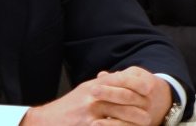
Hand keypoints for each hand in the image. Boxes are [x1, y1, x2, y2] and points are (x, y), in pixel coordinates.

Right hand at [22, 67, 169, 125]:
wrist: (44, 121)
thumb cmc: (67, 107)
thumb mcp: (84, 90)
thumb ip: (103, 83)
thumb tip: (120, 75)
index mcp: (94, 86)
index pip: (121, 81)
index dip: (138, 86)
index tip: (150, 91)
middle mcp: (93, 97)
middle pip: (124, 99)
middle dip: (139, 106)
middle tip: (150, 113)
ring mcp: (90, 112)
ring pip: (119, 115)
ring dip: (133, 121)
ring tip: (145, 123)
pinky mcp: (87, 125)